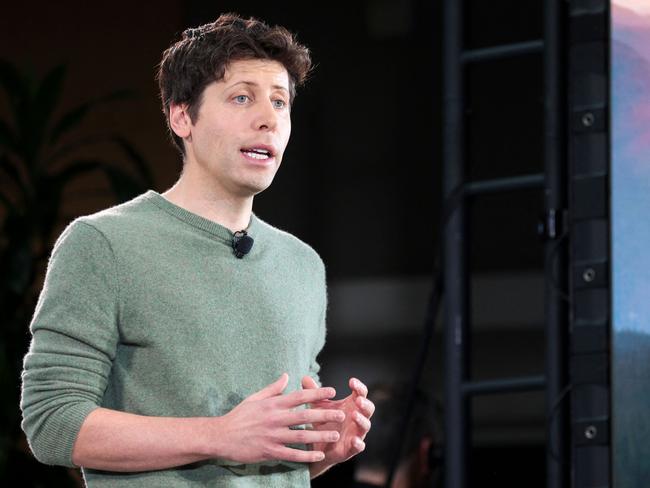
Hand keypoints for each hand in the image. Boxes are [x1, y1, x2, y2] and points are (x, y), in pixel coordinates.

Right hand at [215, 373, 345, 463]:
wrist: (221, 436)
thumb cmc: (239, 416)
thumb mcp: (255, 398)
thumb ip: (273, 388)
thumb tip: (287, 375)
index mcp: (273, 404)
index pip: (299, 396)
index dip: (316, 393)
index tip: (332, 391)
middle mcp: (275, 419)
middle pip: (304, 415)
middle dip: (324, 415)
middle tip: (341, 415)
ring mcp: (272, 436)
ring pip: (301, 435)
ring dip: (320, 435)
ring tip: (335, 435)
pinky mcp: (269, 451)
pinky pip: (291, 454)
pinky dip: (306, 455)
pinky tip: (319, 454)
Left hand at [302, 376, 374, 473]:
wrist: (318, 445)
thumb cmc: (323, 422)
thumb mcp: (318, 406)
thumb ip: (314, 393)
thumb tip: (304, 378)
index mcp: (351, 405)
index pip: (360, 393)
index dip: (358, 387)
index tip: (351, 381)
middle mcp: (357, 418)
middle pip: (368, 408)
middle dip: (365, 403)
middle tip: (358, 399)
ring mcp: (356, 433)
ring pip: (365, 426)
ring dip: (361, 420)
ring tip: (354, 415)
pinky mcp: (352, 448)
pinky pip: (360, 446)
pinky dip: (359, 443)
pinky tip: (354, 440)